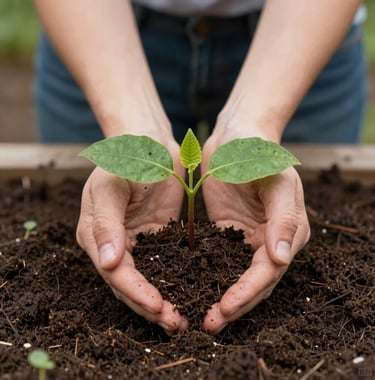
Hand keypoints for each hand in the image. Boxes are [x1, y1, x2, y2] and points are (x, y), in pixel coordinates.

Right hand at [76, 139, 187, 333]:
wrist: (149, 143)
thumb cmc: (125, 158)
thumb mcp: (110, 184)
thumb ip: (106, 222)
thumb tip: (107, 262)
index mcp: (96, 234)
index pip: (115, 272)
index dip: (135, 292)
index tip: (157, 306)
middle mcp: (115, 244)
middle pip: (130, 285)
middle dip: (150, 306)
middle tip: (176, 323)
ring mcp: (137, 242)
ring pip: (148, 280)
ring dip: (163, 302)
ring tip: (183, 320)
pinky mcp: (158, 237)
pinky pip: (167, 264)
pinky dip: (177, 282)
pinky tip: (192, 295)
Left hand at [200, 132, 309, 333]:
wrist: (235, 137)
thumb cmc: (258, 153)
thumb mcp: (276, 179)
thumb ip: (283, 217)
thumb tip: (282, 258)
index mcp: (288, 232)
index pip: (268, 271)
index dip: (248, 292)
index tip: (225, 308)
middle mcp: (270, 241)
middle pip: (253, 283)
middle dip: (234, 305)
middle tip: (208, 325)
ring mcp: (247, 239)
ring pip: (235, 278)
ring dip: (221, 299)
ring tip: (201, 320)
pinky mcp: (226, 234)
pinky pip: (218, 262)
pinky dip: (208, 279)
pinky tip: (191, 292)